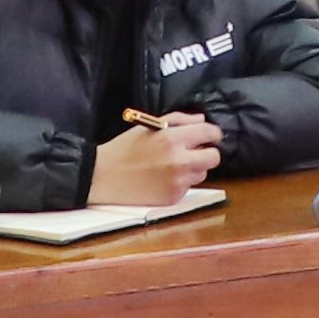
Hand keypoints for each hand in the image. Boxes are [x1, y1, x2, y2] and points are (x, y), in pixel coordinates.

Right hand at [87, 111, 223, 207]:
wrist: (104, 176)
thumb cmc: (125, 148)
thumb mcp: (149, 126)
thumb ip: (179, 120)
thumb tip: (202, 121)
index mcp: (172, 138)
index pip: (209, 133)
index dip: (213, 133)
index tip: (210, 136)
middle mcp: (179, 160)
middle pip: (214, 157)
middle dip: (207, 153)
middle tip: (195, 152)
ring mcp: (177, 181)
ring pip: (202, 173)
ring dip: (193, 168)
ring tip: (172, 165)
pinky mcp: (173, 197)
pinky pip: (188, 187)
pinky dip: (181, 182)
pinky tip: (163, 178)